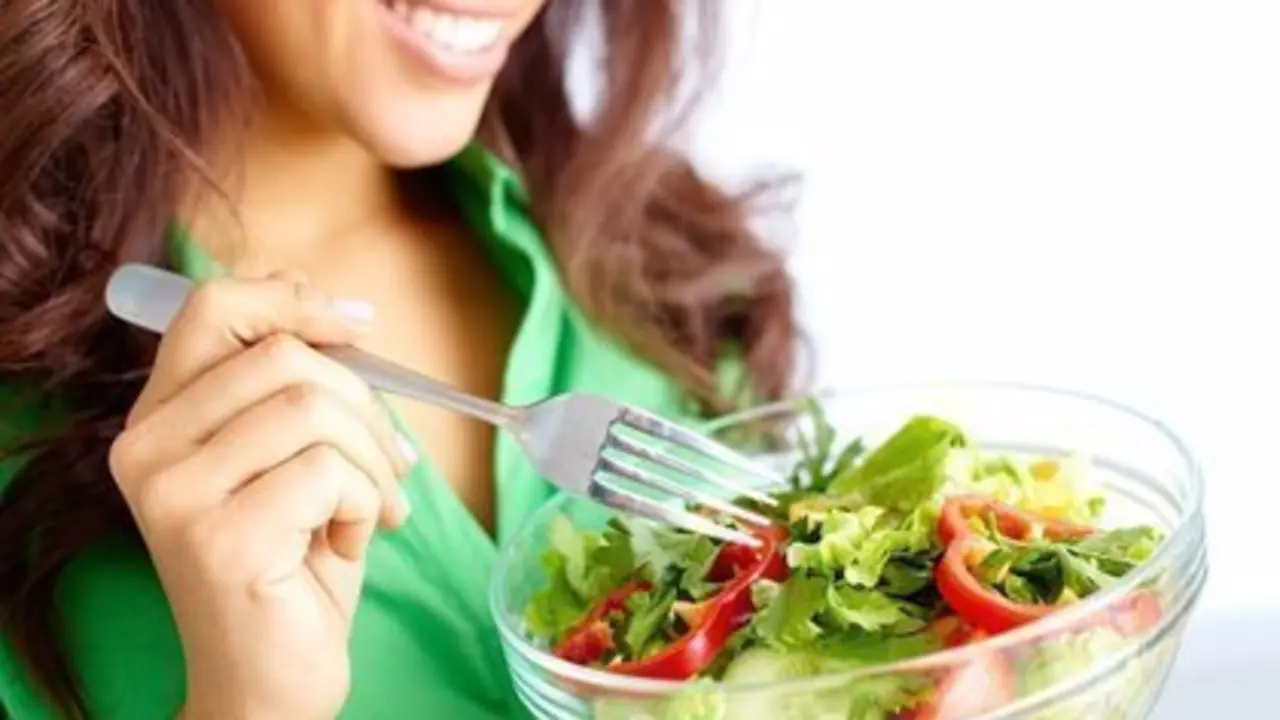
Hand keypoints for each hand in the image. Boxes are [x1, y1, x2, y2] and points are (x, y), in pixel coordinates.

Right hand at [108, 273, 413, 719]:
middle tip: (390, 462)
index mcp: (160, 418)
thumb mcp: (293, 459)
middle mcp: (147, 449)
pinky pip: (329, 472)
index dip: (293, 299)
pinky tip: (351, 543)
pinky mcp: (218, 537)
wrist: (272, 678)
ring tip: (374, 509)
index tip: (356, 325)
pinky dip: (367, 504)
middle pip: (281, 355)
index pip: (213, 308)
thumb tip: (341, 309)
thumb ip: (295, 387)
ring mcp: (175, 493)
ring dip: (372, 459)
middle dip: (364, 402)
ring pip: (311, 407)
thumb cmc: (294, 562)